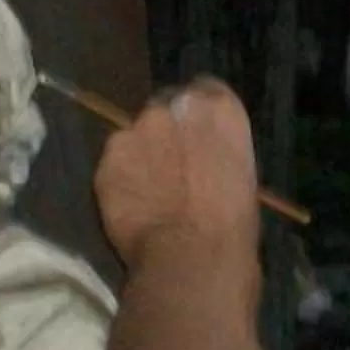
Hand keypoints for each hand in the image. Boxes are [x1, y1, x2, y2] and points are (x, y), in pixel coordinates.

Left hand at [94, 78, 261, 270]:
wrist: (192, 259)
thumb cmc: (233, 226)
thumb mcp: (241, 175)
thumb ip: (218, 151)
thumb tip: (205, 158)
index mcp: (218, 108)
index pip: (203, 91)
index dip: (195, 118)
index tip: (194, 139)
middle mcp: (174, 107)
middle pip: (163, 109)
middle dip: (164, 133)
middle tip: (170, 168)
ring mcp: (135, 130)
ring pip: (133, 137)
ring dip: (139, 157)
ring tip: (148, 193)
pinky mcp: (107, 159)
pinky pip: (113, 165)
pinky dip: (119, 181)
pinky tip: (130, 206)